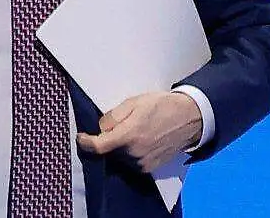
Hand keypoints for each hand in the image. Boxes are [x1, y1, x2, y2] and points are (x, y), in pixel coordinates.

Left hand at [76, 92, 202, 172]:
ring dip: (119, 147)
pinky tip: (140, 140)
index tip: (81, 137)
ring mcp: (142, 163)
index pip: (98, 147)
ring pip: (119, 157)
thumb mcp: (134, 102)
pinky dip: (129, 153)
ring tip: (133, 131)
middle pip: (108, 151)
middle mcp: (134, 154)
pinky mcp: (149, 168)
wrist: (188, 118)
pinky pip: (130, 162)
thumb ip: (113, 116)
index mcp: (129, 135)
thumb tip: (101, 128)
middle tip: (119, 125)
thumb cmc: (161, 106)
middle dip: (108, 139)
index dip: (85, 143)